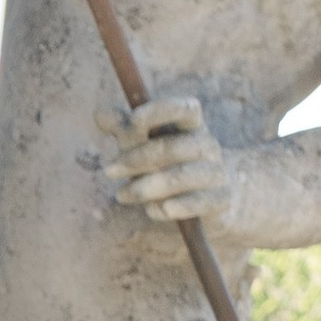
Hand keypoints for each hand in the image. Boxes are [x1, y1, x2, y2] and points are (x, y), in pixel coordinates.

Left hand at [99, 93, 234, 228]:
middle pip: (174, 147)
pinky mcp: (220, 199)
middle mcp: (207, 145)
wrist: (212, 200)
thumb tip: (99, 114)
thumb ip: (126, 131)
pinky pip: (198, 203)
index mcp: (192, 126)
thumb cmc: (171, 166)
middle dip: (138, 158)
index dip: (161, 111)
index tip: (133, 120)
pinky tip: (152, 211)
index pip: (185, 109)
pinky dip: (175, 207)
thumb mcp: (148, 146)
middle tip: (108, 170)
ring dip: (148, 186)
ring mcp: (216, 172)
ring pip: (182, 176)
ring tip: (121, 195)